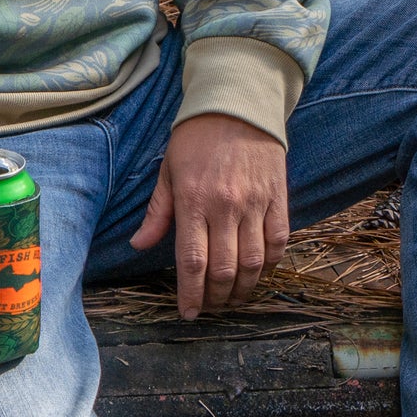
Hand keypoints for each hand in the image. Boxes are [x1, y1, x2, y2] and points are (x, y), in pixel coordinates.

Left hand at [128, 113, 288, 318]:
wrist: (237, 104)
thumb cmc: (196, 138)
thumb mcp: (168, 170)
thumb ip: (157, 212)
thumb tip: (137, 246)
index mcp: (193, 200)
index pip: (192, 261)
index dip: (191, 294)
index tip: (188, 313)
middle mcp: (225, 205)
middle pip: (223, 269)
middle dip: (216, 298)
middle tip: (210, 306)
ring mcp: (255, 202)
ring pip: (253, 262)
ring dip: (243, 288)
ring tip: (232, 297)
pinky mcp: (278, 197)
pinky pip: (278, 241)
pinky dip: (270, 264)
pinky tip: (258, 271)